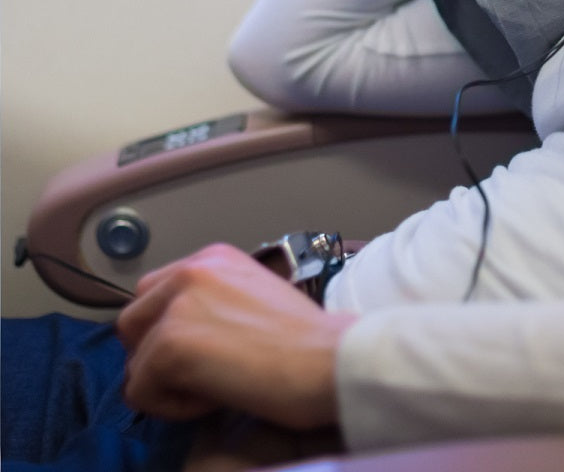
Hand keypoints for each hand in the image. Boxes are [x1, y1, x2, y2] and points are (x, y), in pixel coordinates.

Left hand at [116, 243, 357, 427]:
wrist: (328, 359)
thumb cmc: (305, 340)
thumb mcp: (253, 297)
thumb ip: (211, 302)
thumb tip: (180, 336)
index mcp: (214, 258)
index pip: (154, 292)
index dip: (168, 329)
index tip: (204, 350)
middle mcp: (191, 271)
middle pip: (132, 321)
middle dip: (155, 354)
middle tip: (201, 372)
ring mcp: (177, 307)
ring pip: (134, 361)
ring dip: (166, 384)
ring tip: (214, 384)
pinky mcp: (169, 345)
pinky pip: (141, 393)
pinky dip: (173, 407)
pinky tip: (215, 397)